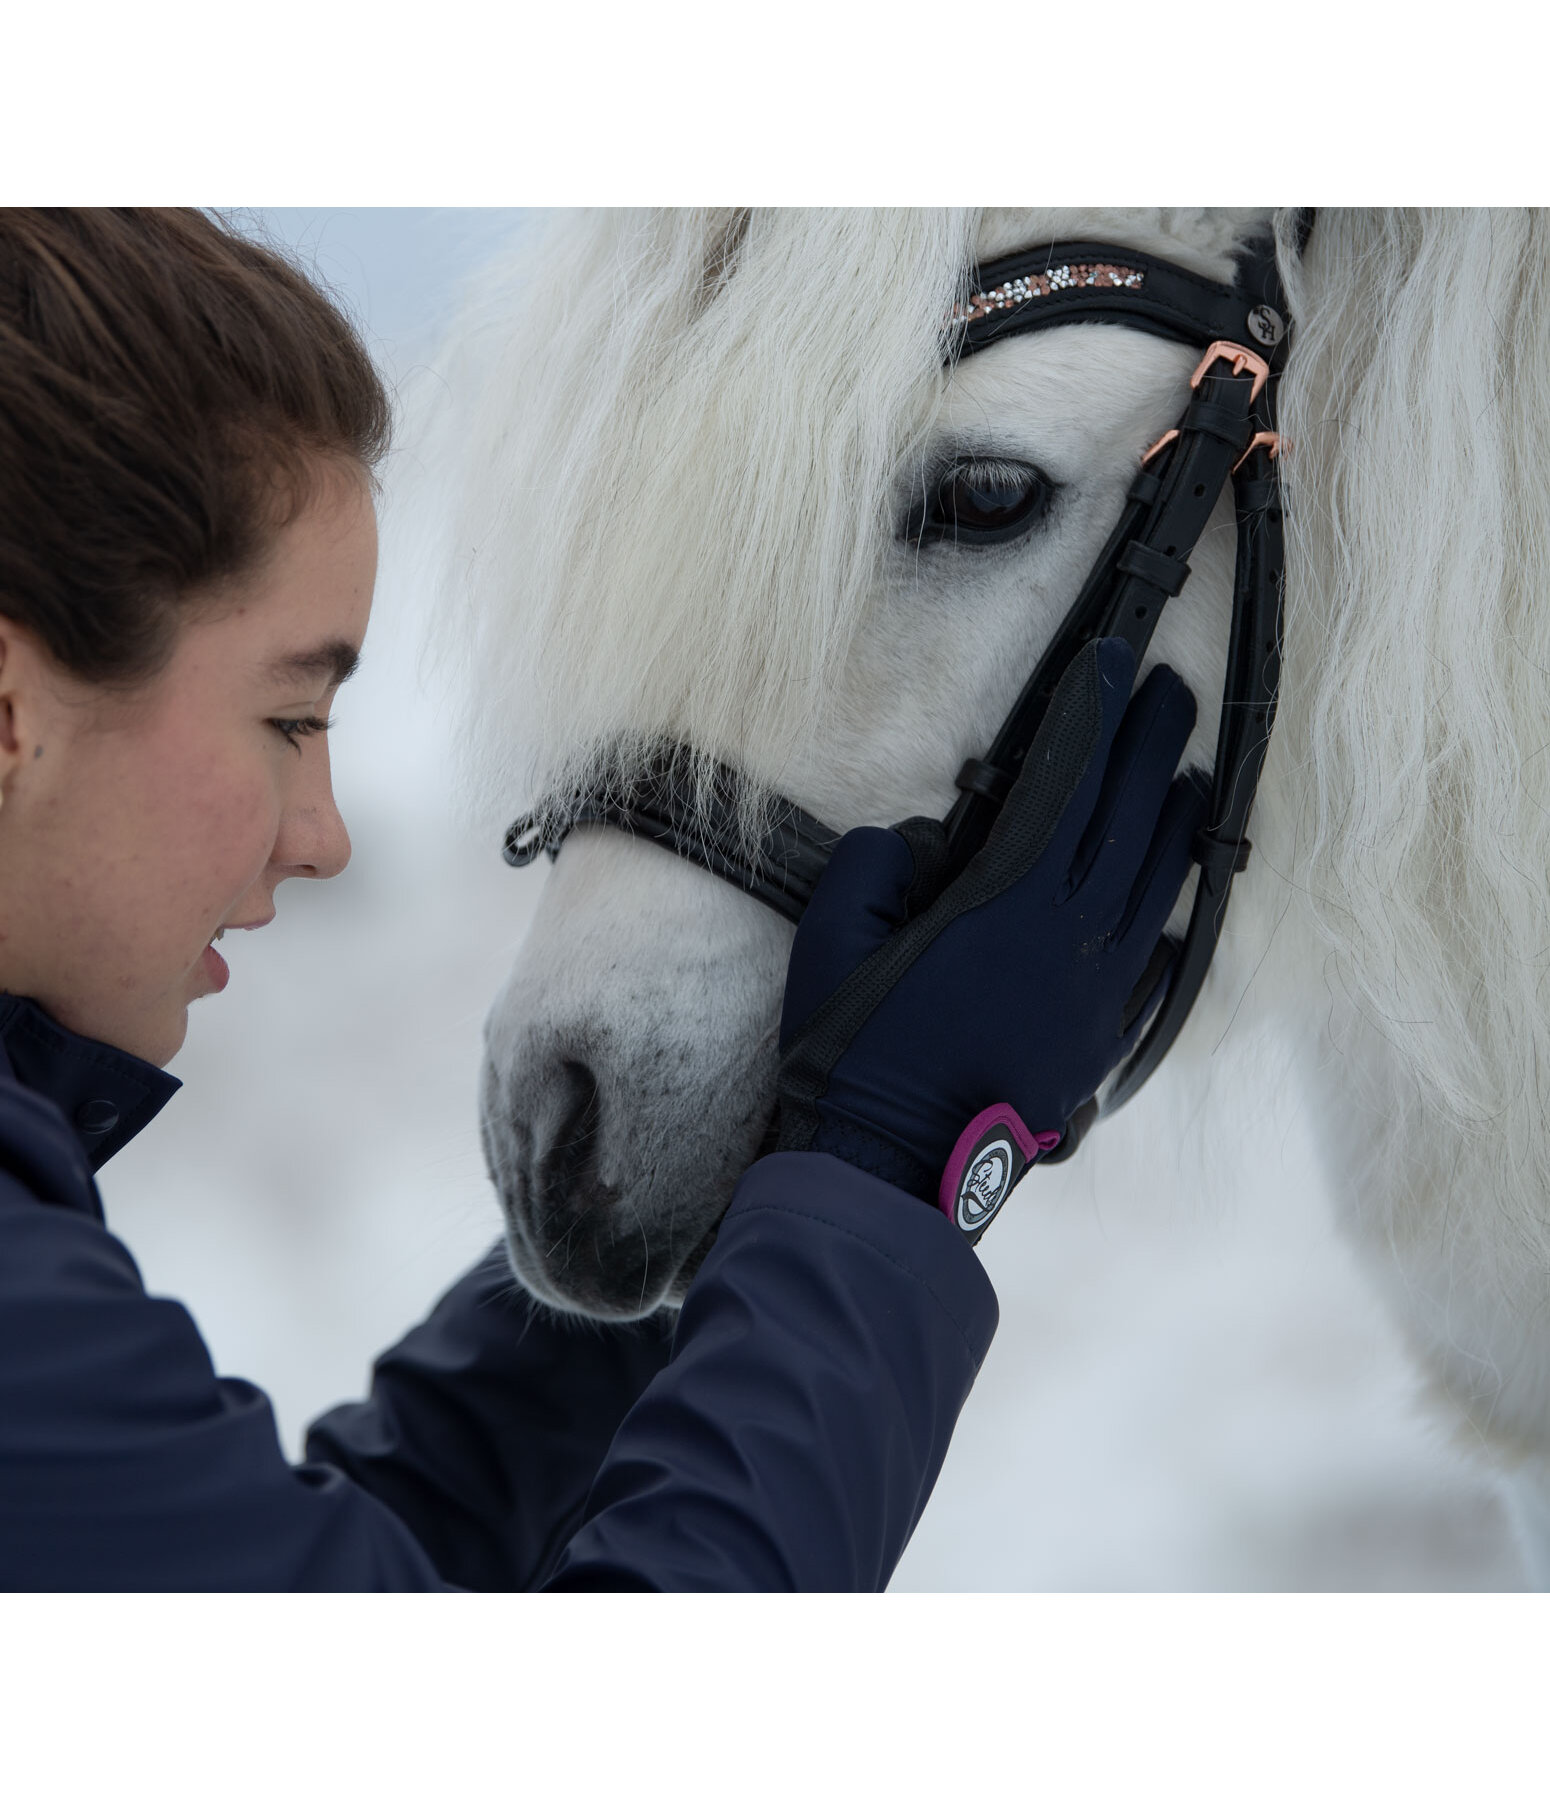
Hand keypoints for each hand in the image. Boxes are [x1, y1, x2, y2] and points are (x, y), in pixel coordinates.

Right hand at [775, 637, 1205, 1241]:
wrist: (896, 1169)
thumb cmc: (855, 1053)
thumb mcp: (832, 941)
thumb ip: (872, 867)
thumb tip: (912, 841)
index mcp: (1008, 902)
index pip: (1065, 781)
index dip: (1092, 715)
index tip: (1114, 662)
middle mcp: (1072, 938)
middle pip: (1129, 819)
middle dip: (1151, 745)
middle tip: (1171, 692)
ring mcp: (1099, 992)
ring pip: (1158, 885)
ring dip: (1174, 821)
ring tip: (1189, 775)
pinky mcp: (1105, 1038)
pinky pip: (1159, 958)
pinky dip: (1174, 910)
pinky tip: (1178, 891)